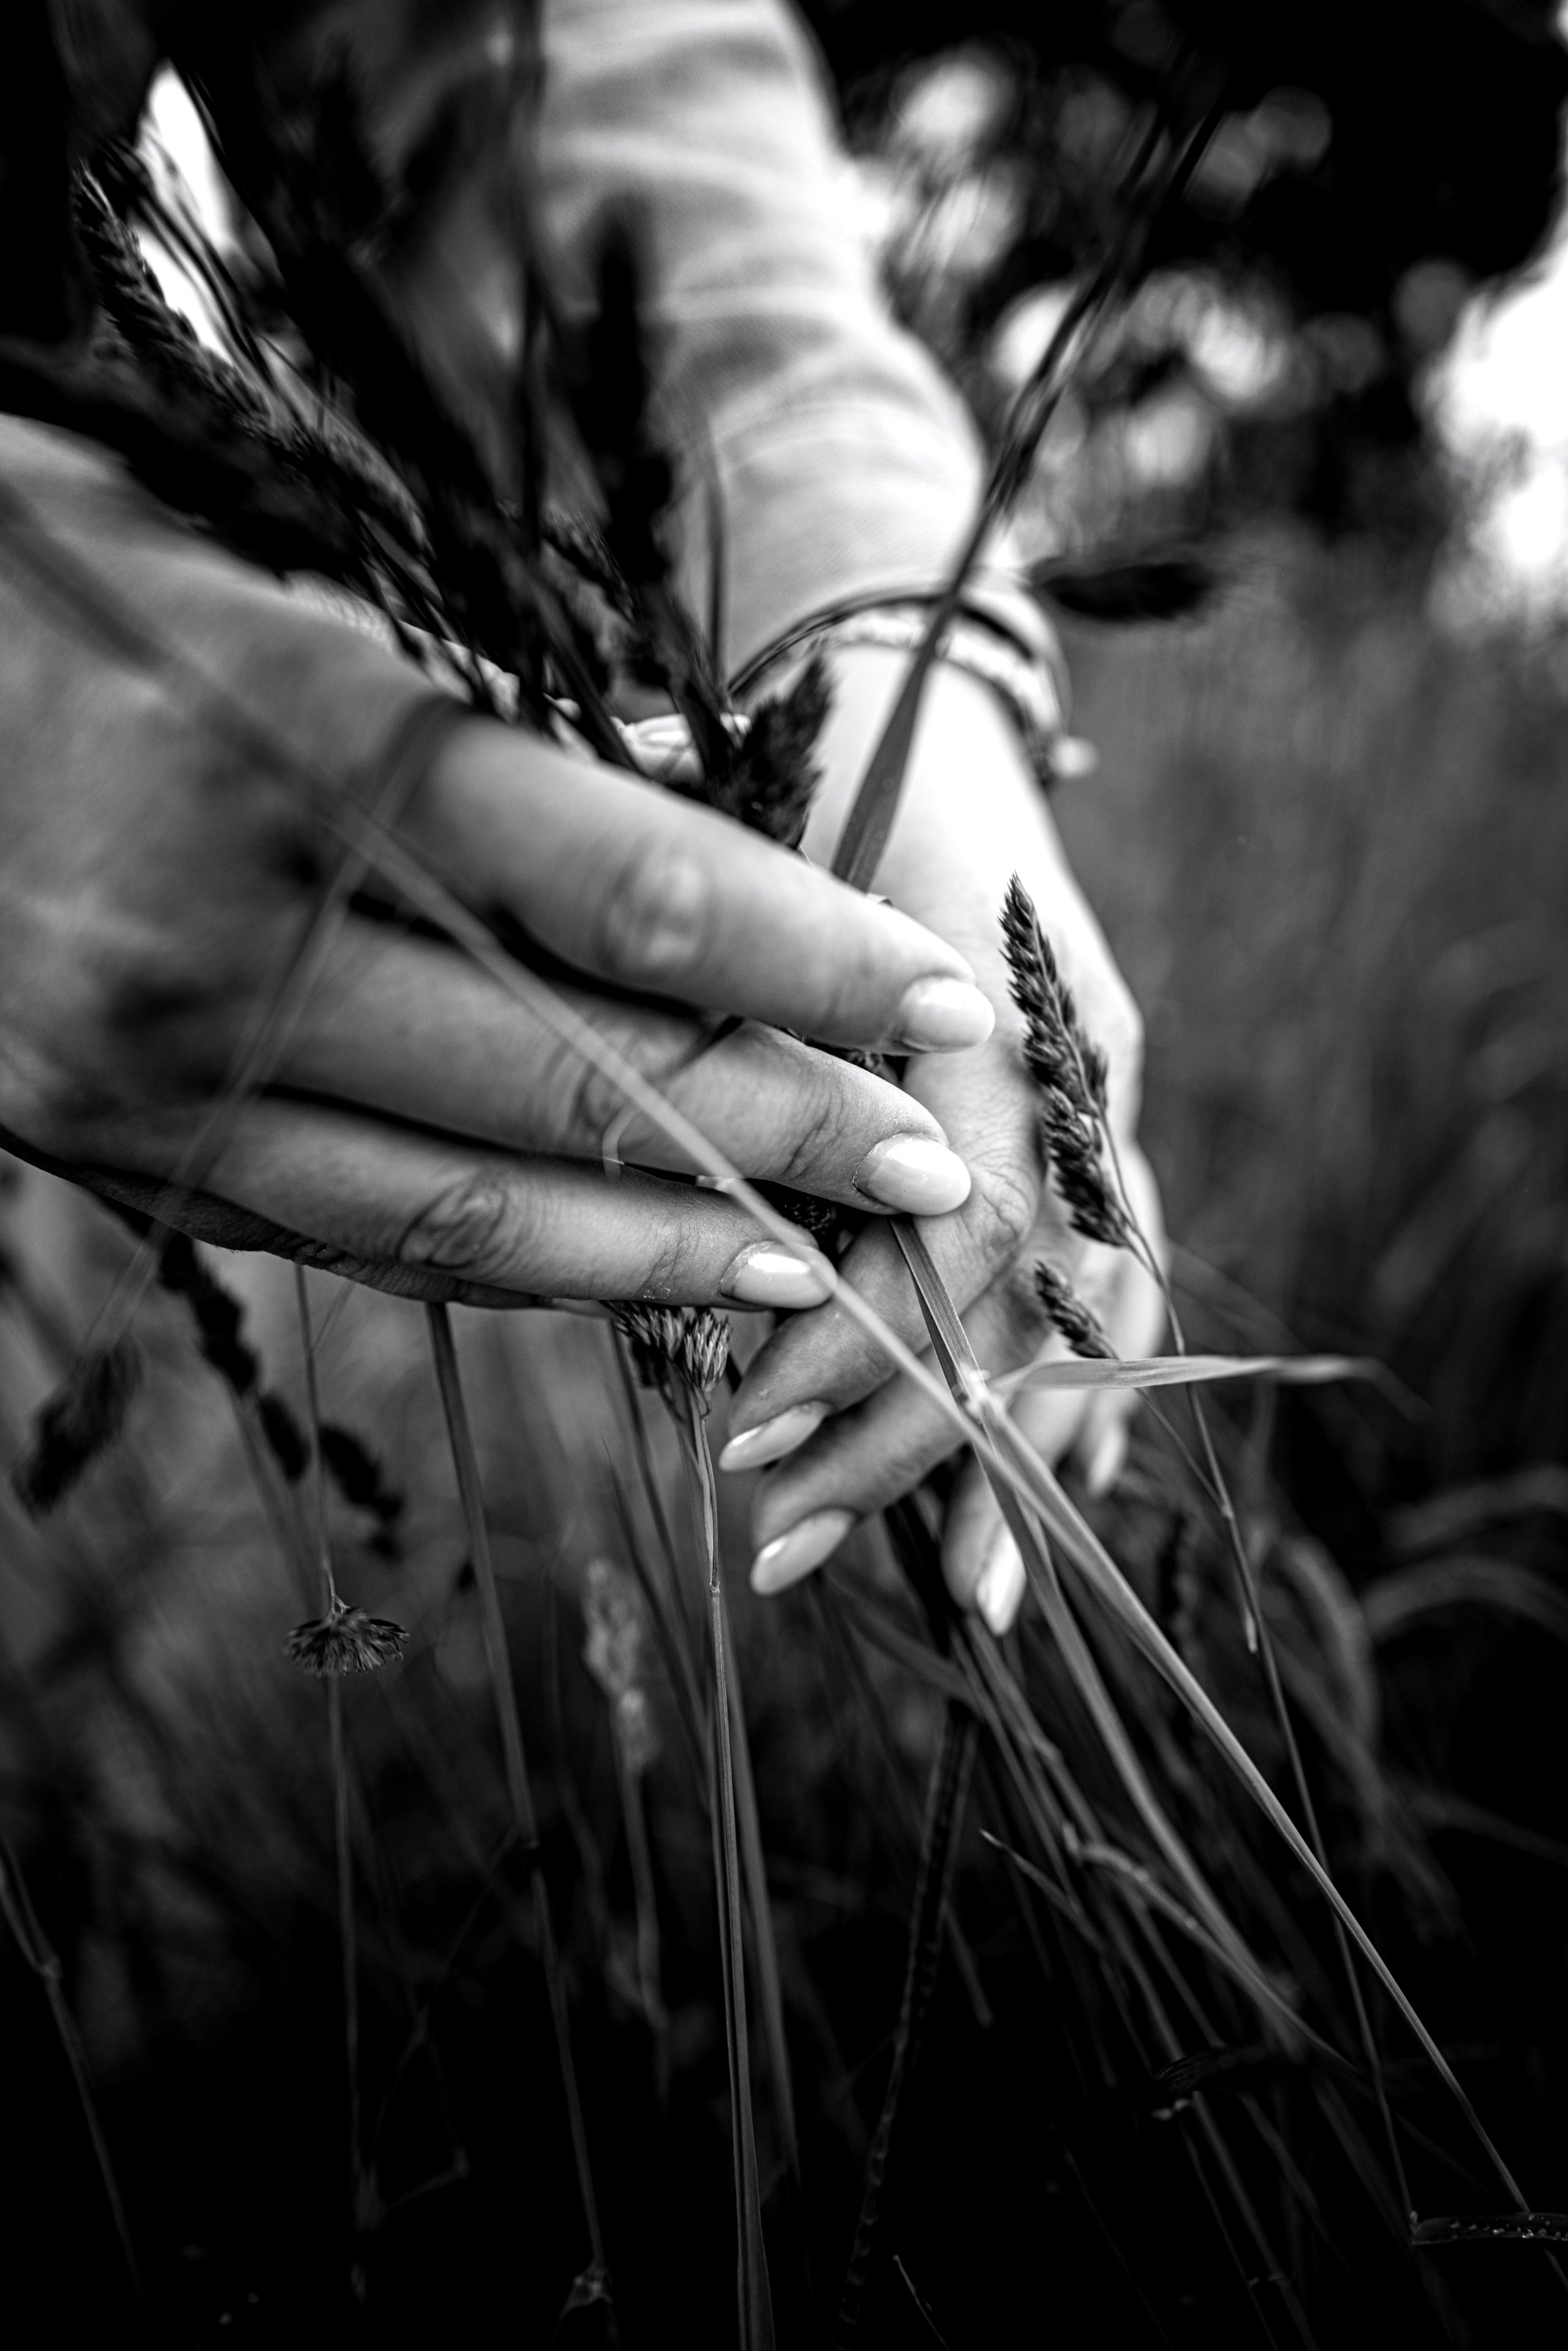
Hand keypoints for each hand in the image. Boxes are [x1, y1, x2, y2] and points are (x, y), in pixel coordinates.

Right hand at [0, 426, 995, 1305]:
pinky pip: (355, 1240)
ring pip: (471, 1203)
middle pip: (579, 1069)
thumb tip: (691, 777)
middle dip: (786, 1125)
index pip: (626, 883)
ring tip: (818, 1264)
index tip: (941, 1001)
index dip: (812, 956)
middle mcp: (229, 934)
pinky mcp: (116, 1158)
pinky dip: (511, 1266)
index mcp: (299, 745)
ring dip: (668, 1247)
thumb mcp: (283, 577)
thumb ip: (486, 709)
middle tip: (938, 1168)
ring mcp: (159, 1074)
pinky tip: (628, 1274)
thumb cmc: (79, 587)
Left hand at [722, 644, 1166, 1627]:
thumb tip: (578, 1057)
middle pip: (1026, 1290)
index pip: (959, 1206)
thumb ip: (701, 953)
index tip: (737, 1420)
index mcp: (1001, 993)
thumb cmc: (810, 755)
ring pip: (1089, 1313)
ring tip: (953, 1602)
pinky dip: (1074, 1402)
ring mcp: (1102, 1109)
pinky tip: (1043, 1502)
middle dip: (911, 1429)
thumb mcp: (748, 827)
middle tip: (778, 1537)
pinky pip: (1106, 1295)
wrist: (920, 698)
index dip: (862, 1328)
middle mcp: (1079, 1066)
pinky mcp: (1090, 1141)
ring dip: (1009, 1454)